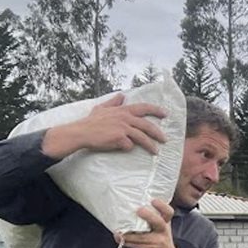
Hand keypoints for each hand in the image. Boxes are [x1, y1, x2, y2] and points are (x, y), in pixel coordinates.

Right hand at [42, 94, 167, 158]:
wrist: (81, 132)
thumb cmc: (90, 122)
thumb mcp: (102, 108)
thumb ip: (113, 102)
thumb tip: (121, 95)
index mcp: (122, 110)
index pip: (143, 108)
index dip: (155, 110)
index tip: (165, 114)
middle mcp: (125, 118)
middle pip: (147, 125)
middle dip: (158, 132)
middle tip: (165, 139)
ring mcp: (123, 128)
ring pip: (142, 137)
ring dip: (150, 145)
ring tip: (156, 151)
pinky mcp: (119, 138)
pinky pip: (129, 146)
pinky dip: (128, 148)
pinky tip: (125, 150)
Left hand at [115, 199, 179, 247]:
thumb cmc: (160, 236)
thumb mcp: (161, 225)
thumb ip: (153, 216)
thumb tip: (133, 203)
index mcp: (165, 221)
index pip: (168, 212)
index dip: (162, 206)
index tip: (153, 200)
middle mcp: (163, 230)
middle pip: (159, 223)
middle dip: (149, 216)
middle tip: (139, 210)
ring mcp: (158, 241)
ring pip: (142, 237)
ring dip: (129, 235)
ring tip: (119, 232)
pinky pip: (137, 245)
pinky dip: (127, 241)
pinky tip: (119, 238)